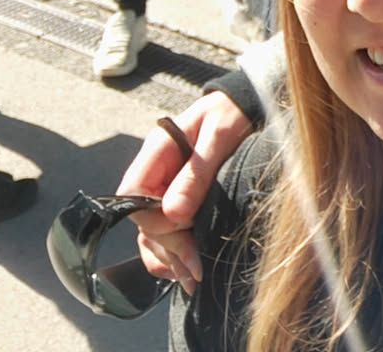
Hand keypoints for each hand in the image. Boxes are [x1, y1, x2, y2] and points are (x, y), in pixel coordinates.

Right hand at [117, 92, 254, 291]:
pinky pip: (164, 232)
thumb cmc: (233, 111)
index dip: (154, 220)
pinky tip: (184, 269)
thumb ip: (196, 173)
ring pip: (152, 232)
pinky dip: (172, 253)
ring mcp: (165, 187)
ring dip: (170, 257)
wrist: (248, 103)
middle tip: (197, 269)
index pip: (133, 195)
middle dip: (170, 247)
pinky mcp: (179, 199)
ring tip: (192, 279)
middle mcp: (155, 173)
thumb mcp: (219, 135)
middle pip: (145, 221)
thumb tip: (173, 215)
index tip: (184, 229)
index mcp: (157, 151)